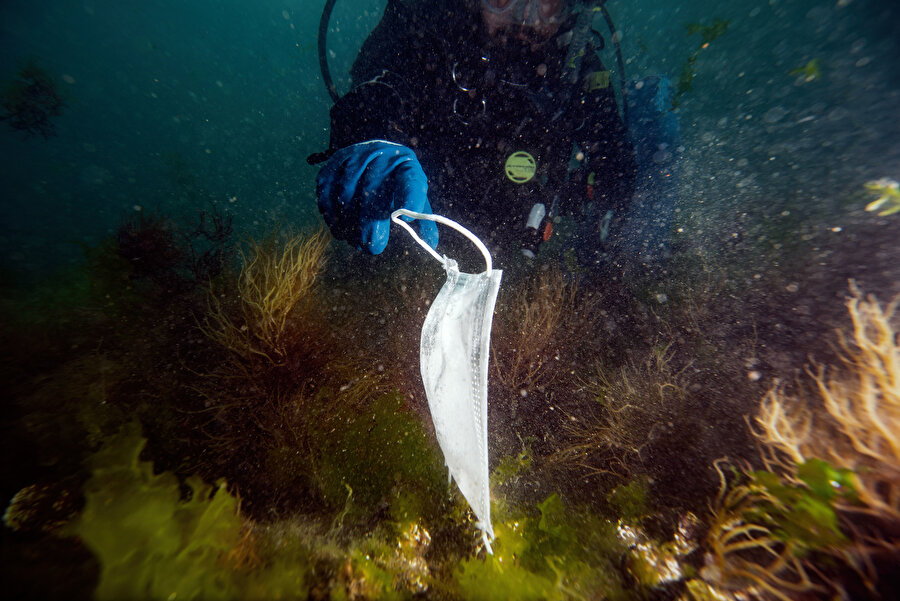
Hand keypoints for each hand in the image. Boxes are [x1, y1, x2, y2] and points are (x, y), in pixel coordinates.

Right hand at [316, 141, 438, 253]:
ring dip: (349, 224)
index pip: (410, 179)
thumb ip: (422, 217)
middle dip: (370, 224)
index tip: (407, 220)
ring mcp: (353, 157)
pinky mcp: (332, 164)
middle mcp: (379, 155)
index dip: (410, 198)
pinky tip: (341, 232)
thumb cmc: (396, 181)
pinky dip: (332, 217)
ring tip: (357, 243)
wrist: (372, 154)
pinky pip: (327, 193)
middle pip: (372, 190)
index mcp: (405, 163)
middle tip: (373, 248)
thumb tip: (430, 243)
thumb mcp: (413, 194)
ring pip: (346, 194)